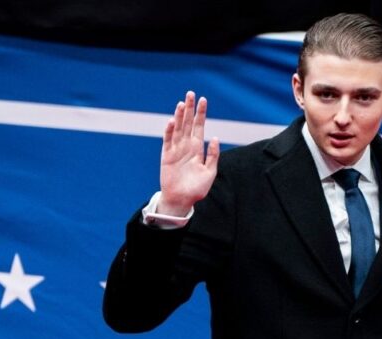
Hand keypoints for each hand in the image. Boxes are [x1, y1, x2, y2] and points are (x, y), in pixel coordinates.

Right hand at [158, 91, 219, 216]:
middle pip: (187, 123)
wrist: (181, 201)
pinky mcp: (166, 156)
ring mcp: (176, 150)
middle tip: (190, 93)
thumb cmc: (196, 189)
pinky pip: (168, 141)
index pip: (199, 127)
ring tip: (181, 103)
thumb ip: (213, 156)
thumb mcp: (210, 172)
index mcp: (197, 149)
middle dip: (189, 109)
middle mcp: (186, 146)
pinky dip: (169, 131)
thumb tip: (215, 138)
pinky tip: (172, 121)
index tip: (203, 100)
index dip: (200, 113)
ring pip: (178, 129)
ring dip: (179, 116)